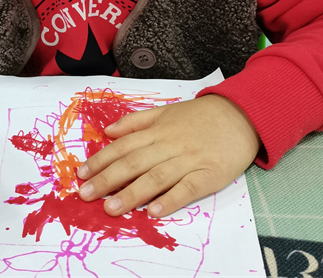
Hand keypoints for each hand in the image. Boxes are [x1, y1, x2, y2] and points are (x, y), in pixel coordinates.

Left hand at [76, 94, 260, 216]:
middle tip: (85, 194)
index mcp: (158, 129)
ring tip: (111, 208)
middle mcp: (169, 144)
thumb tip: (108, 132)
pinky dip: (170, 200)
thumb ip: (136, 121)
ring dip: (131, 194)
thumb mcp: (166, 110)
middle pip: (134, 162)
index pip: (124, 146)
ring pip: (155, 177)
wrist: (241, 115)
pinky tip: (153, 212)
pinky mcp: (208, 175)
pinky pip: (187, 189)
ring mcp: (189, 160)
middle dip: (107, 179)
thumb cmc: (201, 116)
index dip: (101, 160)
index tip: (81, 173)